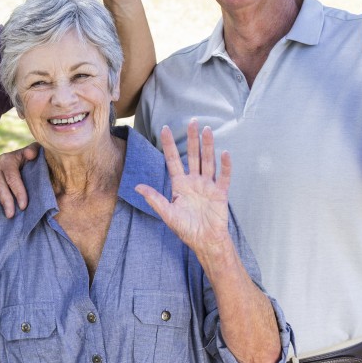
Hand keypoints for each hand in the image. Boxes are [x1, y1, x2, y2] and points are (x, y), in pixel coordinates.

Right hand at [0, 143, 39, 216]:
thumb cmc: (32, 160)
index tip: (23, 206)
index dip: (18, 192)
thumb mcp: (36, 152)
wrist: (23, 161)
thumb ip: (34, 151)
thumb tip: (30, 155)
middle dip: (5, 200)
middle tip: (10, 215)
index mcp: (7, 159)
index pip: (12, 177)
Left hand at [136, 120, 230, 253]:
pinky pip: (223, 177)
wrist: (205, 241)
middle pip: (193, 155)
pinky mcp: (220, 193)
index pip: (173, 160)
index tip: (165, 128)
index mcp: (180, 184)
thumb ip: (154, 199)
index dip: (169, 145)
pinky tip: (224, 153)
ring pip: (208, 161)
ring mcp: (208, 186)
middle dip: (192, 139)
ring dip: (208, 146)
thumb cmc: (186, 229)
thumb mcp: (167, 213)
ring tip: (207, 130)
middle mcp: (194, 181)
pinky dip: (225, 166)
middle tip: (192, 121)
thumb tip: (137, 187)